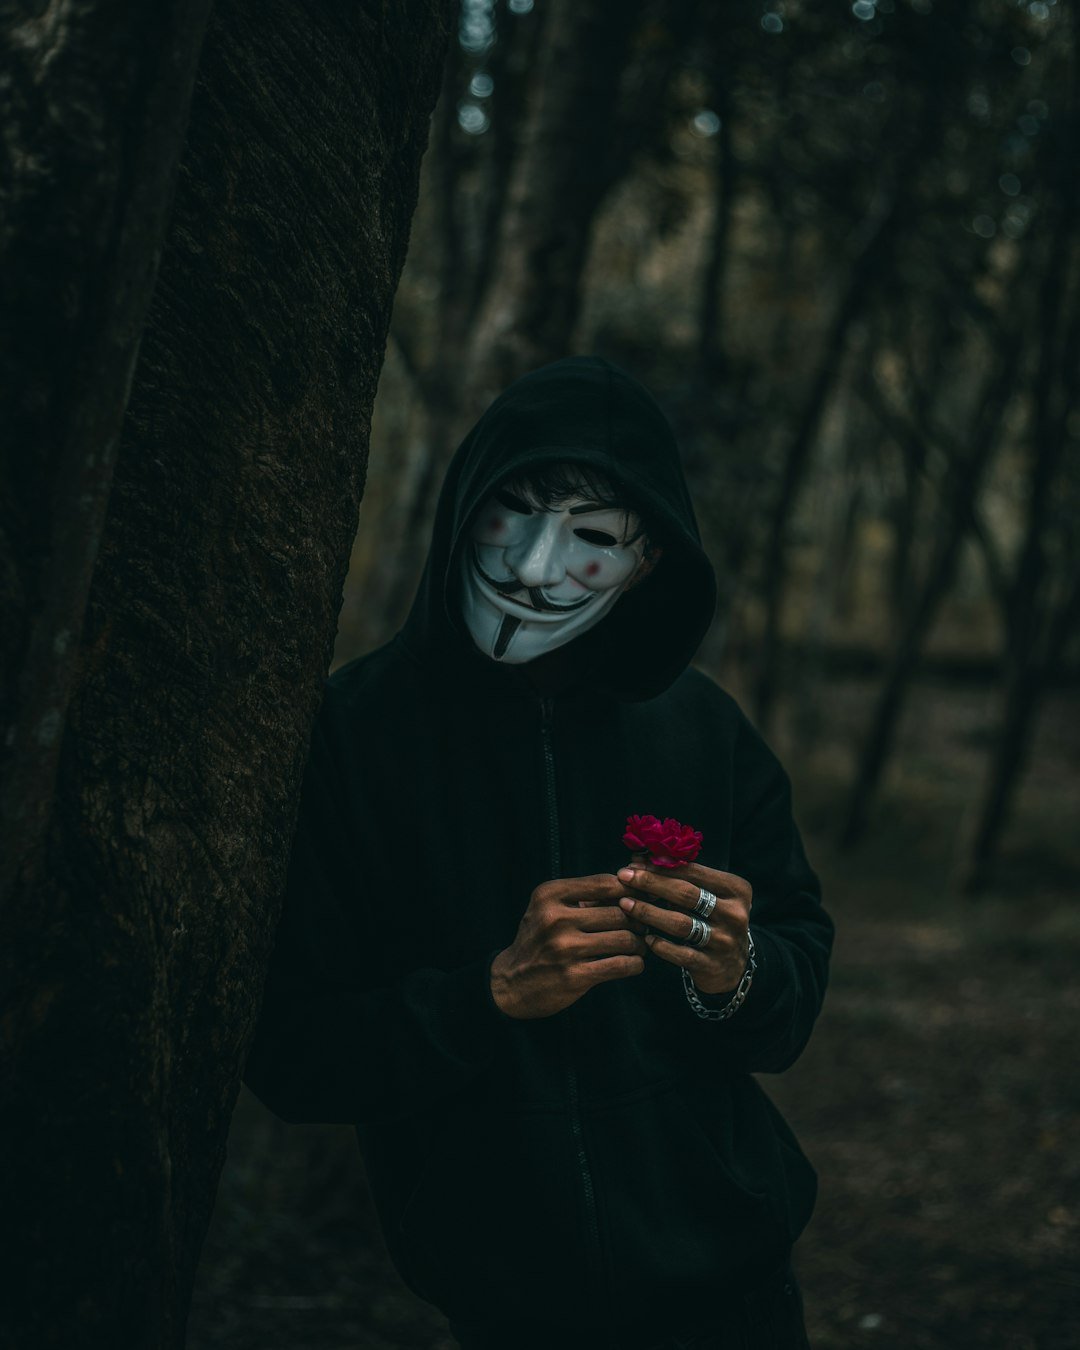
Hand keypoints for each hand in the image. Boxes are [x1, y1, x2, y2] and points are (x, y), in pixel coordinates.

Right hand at [491, 874, 646, 1018]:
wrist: (512, 982)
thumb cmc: (539, 938)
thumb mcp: (550, 907)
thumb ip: (586, 895)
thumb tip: (633, 883)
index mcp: (549, 894)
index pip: (605, 883)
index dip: (631, 890)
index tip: (641, 897)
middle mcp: (555, 918)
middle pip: (619, 912)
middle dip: (637, 919)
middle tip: (642, 925)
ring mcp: (564, 948)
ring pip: (624, 939)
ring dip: (638, 943)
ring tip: (638, 944)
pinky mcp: (574, 976)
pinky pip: (620, 965)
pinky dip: (635, 964)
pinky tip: (633, 963)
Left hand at [616, 860, 751, 995]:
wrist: (733, 967)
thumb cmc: (713, 921)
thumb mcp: (709, 896)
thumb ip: (682, 879)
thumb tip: (639, 860)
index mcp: (736, 890)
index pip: (694, 872)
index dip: (661, 866)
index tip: (634, 863)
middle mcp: (734, 914)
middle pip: (686, 894)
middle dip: (651, 883)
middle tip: (623, 877)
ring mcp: (725, 941)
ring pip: (681, 923)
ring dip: (649, 912)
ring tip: (625, 904)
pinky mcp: (713, 965)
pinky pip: (681, 954)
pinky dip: (661, 945)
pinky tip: (645, 938)